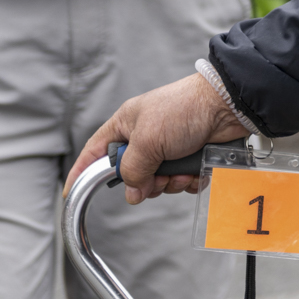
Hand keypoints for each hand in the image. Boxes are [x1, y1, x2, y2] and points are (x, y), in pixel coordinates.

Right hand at [65, 73, 248, 202]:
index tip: (71, 193)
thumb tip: (132, 192)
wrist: (227, 106)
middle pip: (131, 174)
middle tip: (157, 177)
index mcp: (127, 125)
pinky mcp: (190, 157)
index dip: (83, 172)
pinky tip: (195, 170)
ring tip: (181, 170)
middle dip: (145, 182)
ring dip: (170, 183)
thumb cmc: (184, 109)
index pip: (96, 152)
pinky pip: (182, 182)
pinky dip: (188, 180)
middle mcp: (146, 137)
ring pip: (158, 182)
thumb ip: (132, 168)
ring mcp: (169, 148)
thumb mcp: (148, 139)